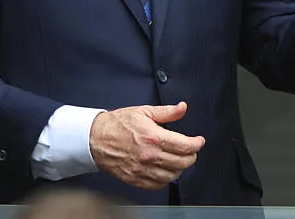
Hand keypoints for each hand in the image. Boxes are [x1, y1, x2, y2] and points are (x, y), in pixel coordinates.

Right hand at [89, 101, 204, 189]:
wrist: (96, 138)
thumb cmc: (117, 124)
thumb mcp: (143, 111)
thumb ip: (166, 112)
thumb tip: (182, 108)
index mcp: (153, 137)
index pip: (185, 146)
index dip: (197, 144)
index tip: (198, 141)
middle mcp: (149, 155)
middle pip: (183, 163)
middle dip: (191, 156)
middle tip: (191, 150)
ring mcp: (143, 169)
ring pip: (173, 176)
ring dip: (180, 168)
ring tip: (178, 159)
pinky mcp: (136, 179)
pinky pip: (159, 185)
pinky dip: (166, 178)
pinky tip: (165, 169)